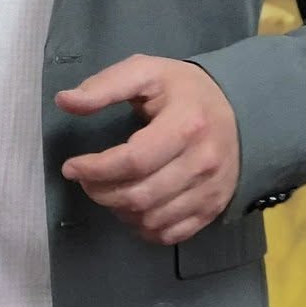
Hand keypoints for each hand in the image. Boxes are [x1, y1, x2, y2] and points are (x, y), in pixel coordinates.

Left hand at [56, 54, 239, 245]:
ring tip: (106, 190)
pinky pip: (170, 235)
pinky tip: (131, 208)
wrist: (241, 110)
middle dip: (101, 192)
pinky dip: (142, 227)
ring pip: (152, 219)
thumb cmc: (184, 90)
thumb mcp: (146, 72)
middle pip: (140, 195)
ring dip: (118, 211)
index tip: (71, 167)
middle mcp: (202, 163)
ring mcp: (210, 191)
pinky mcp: (213, 209)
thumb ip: (104, 86)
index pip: (133, 160)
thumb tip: (64, 101)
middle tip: (85, 179)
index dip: (96, 169)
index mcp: (185, 125)